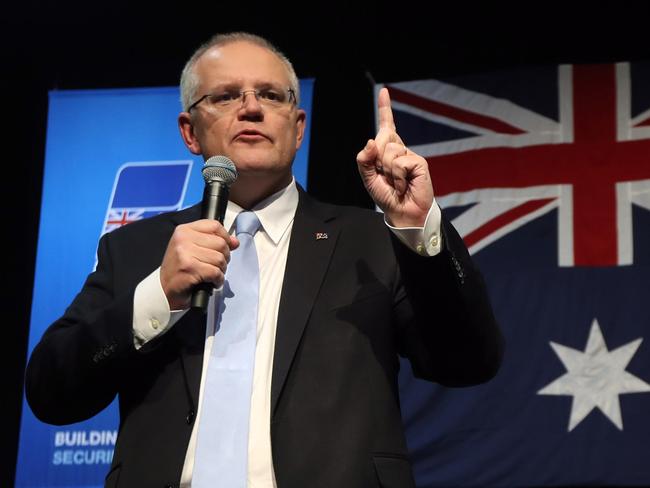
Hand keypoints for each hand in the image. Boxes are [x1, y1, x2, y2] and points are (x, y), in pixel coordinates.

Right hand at [160, 220, 238, 309]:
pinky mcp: (189, 268)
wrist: (163, 290)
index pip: (215, 226)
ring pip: (220, 258)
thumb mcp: (192, 249)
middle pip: (221, 243)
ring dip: (221, 270)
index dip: (225, 237)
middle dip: (224, 257)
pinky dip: (217, 280)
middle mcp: (183, 239)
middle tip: (216, 266)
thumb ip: (213, 241)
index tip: (225, 247)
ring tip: (211, 275)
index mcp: (184, 230)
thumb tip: (235, 242)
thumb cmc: (179, 270)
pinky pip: (215, 272)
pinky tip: (211, 282)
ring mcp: (185, 253)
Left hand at [356, 87, 433, 226]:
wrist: (402, 212)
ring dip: (387, 171)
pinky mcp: (419, 162)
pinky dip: (397, 176)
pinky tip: (403, 185)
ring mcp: (410, 155)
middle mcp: (399, 149)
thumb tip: (371, 140)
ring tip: (395, 183)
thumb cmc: (386, 195)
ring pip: (389, 151)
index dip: (385, 108)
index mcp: (387, 150)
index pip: (386, 126)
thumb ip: (364, 160)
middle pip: (381, 139)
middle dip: (377, 159)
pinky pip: (400, 162)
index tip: (384, 91)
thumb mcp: (368, 178)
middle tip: (385, 177)